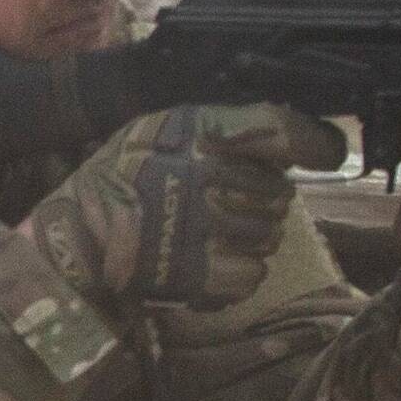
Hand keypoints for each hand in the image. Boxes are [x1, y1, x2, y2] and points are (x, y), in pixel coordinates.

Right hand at [24, 104, 345, 314]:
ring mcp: (207, 224)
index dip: (316, 143)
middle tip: (226, 205)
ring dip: (248, 239)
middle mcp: (210, 174)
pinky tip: (207, 261)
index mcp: (203, 130)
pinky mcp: (203, 271)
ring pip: (270, 236)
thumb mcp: (169, 126)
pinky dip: (234, 273)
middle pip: (281, 193)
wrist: (77, 235)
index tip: (323, 153)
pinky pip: (252, 273)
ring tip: (209, 234)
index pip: (284, 130)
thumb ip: (232, 127)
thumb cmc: (124, 176)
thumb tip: (308, 136)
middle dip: (261, 202)